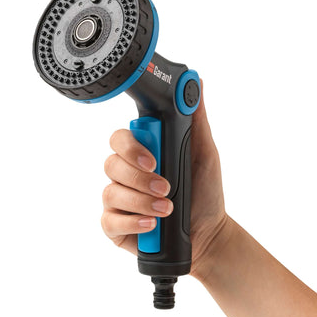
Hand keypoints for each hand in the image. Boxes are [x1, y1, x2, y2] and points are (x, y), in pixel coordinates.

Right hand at [101, 81, 227, 277]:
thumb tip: (197, 84)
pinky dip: (131, 222)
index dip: (133, 148)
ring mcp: (119, 198)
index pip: (121, 138)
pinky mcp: (114, 223)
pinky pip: (108, 219)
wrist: (208, 232)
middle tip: (165, 187)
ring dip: (140, 201)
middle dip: (139, 178)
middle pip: (111, 163)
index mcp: (143, 152)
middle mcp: (126, 172)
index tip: (155, 160)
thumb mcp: (205, 153)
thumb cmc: (205, 192)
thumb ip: (196, 120)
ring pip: (110, 191)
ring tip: (166, 209)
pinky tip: (151, 224)